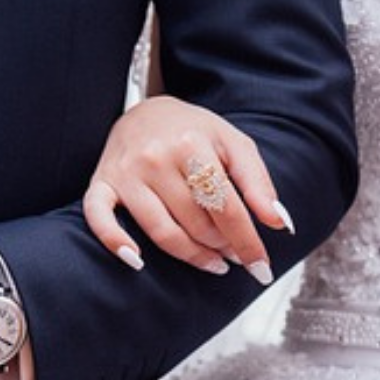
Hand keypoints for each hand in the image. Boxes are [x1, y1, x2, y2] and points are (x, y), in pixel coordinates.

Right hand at [82, 95, 293, 284]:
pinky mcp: (101, 183)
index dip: (247, 242)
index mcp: (191, 144)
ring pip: (162, 232)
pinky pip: (99, 219)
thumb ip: (258, 183)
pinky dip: (116, 242)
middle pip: (197, 224)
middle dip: (222, 246)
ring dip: (192, 255)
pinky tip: (137, 262)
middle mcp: (155, 157)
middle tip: (234, 253)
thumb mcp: (234, 145)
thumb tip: (280, 222)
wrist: (146, 111)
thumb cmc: (195, 133)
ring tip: (212, 261)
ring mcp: (125, 172)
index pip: (226, 207)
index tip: (261, 268)